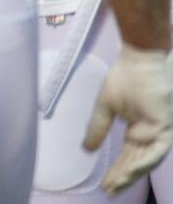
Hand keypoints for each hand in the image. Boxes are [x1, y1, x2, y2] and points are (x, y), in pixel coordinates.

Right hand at [84, 44, 172, 194]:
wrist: (139, 61)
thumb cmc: (124, 78)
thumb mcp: (105, 107)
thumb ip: (97, 128)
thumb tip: (87, 149)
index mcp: (137, 131)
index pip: (127, 157)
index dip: (116, 171)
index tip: (105, 185)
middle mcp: (150, 135)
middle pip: (137, 163)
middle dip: (123, 178)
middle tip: (109, 191)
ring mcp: (159, 132)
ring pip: (148, 161)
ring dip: (133, 174)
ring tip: (116, 185)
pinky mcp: (165, 127)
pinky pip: (157, 151)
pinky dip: (145, 162)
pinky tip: (132, 171)